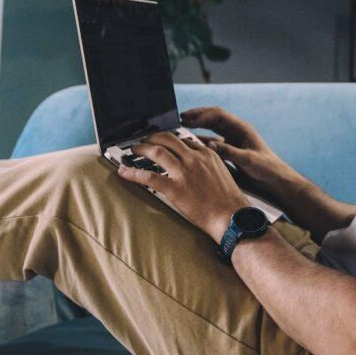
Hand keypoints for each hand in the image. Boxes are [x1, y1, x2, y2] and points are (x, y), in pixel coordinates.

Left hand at [116, 131, 247, 240]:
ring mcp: (184, 172)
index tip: (162, 141)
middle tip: (144, 141)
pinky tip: (124, 172)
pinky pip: (149, 176)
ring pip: (156, 152)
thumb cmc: (228, 200)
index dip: (169, 139)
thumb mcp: (222, 173)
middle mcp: (194, 158)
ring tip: (133, 150)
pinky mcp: (174, 188)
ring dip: (141, 149)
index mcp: (207, 154)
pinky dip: (133, 173)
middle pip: (168, 139)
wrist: (231, 216)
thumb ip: (209, 163)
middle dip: (152, 137)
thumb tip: (200, 161)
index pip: (183, 139)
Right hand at [180, 107, 294, 199]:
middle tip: (181, 117)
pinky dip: (202, 139)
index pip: (219, 115)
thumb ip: (229, 152)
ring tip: (183, 126)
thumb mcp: (248, 160)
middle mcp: (236, 131)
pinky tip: (192, 142)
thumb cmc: (266, 168)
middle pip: (213, 117)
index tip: (188, 120)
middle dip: (197, 116)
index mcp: (242, 128)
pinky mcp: (231, 150)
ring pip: (212, 128)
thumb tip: (210, 144)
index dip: (203, 115)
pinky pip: (213, 141)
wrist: (275, 180)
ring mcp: (233, 140)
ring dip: (198, 126)